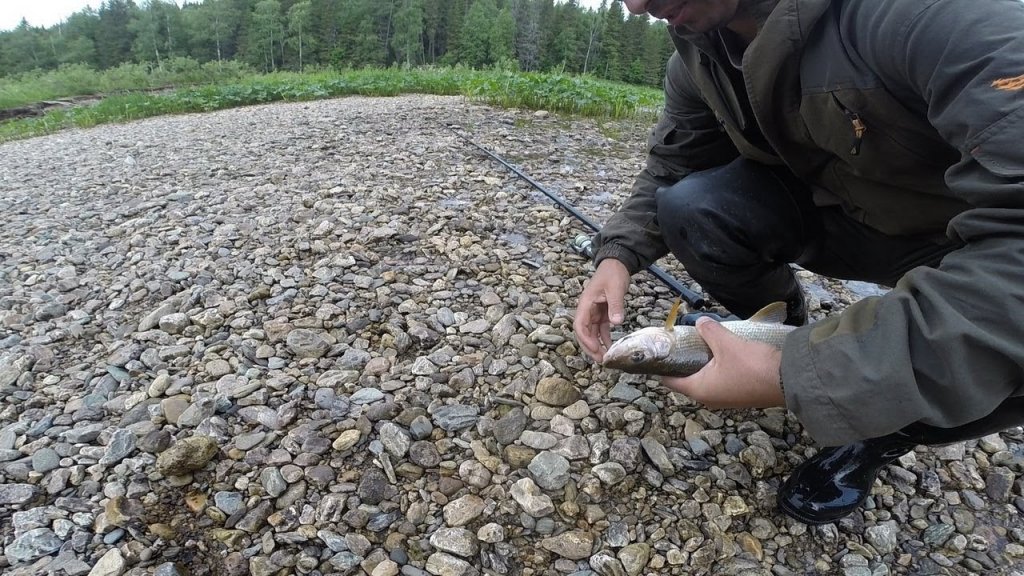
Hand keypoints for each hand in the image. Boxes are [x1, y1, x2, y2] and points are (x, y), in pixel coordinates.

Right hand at [574, 258, 630, 361]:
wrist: (617, 263)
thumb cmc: (613, 273)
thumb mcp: (615, 288)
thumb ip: (616, 305)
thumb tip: (616, 323)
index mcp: (585, 303)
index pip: (580, 325)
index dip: (585, 339)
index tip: (596, 349)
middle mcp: (587, 309)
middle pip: (584, 332)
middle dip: (590, 347)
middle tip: (601, 360)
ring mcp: (594, 312)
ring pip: (591, 333)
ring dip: (597, 345)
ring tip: (606, 358)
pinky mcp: (602, 312)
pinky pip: (601, 329)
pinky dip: (604, 338)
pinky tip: (611, 347)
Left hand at [662, 317, 785, 408]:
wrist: (788, 380)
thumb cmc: (752, 365)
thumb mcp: (726, 342)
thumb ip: (709, 331)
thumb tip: (700, 323)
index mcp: (699, 390)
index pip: (670, 381)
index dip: (662, 366)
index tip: (660, 353)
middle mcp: (710, 398)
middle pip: (688, 379)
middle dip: (686, 361)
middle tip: (684, 341)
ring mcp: (726, 398)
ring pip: (707, 379)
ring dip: (705, 363)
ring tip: (705, 343)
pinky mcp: (741, 394)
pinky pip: (722, 380)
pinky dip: (719, 367)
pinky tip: (724, 352)